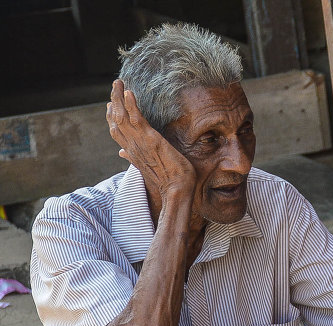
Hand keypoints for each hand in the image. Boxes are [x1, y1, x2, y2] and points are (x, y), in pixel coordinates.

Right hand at [107, 79, 195, 201]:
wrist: (177, 191)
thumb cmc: (168, 180)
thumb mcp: (149, 166)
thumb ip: (134, 158)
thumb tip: (122, 154)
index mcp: (131, 151)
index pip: (116, 130)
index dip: (111, 116)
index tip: (110, 103)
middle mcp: (131, 146)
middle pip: (115, 120)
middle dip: (114, 100)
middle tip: (116, 85)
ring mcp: (140, 142)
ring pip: (122, 116)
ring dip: (119, 97)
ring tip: (119, 83)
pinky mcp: (151, 140)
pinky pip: (137, 119)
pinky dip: (131, 105)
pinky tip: (129, 93)